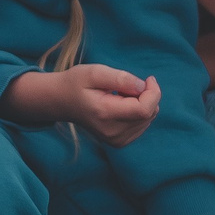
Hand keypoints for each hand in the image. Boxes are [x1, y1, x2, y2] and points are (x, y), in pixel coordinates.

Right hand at [0, 64, 160, 146]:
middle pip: (148, 114)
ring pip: (148, 119)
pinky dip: (139, 112)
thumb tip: (142, 86)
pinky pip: (143, 124)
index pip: (144, 109)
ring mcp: (115, 140)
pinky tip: (122, 106)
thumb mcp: (94, 72)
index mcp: (105, 114)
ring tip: (120, 96)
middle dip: (146, 95)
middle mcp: (111, 132)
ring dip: (142, 103)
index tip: (148, 78)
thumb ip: (120, 78)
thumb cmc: (76, 83)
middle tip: (126, 85)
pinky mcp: (119, 142)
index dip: (153, 92)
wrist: (61, 101)